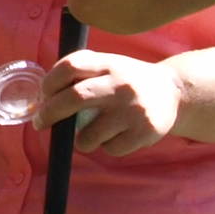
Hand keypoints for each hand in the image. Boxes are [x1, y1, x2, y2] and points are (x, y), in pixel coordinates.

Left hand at [35, 48, 184, 155]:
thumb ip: (81, 74)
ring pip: (88, 136)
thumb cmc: (129, 80)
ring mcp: (133, 110)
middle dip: (49, 114)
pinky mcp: (144, 132)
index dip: (49, 82)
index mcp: (109, 64)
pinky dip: (106, 146)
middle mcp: (121, 84)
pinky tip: (118, 134)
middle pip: (74, 99)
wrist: (174, 92)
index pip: (71, 66)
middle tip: (40, 123)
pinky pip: (110, 149)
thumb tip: (42, 100)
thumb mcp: (109, 66)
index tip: (43, 95)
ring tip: (93, 132)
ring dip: (81, 139)